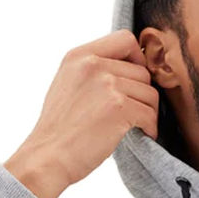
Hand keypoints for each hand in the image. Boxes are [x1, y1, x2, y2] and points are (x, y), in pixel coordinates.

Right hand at [22, 29, 160, 188]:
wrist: (48, 157)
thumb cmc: (60, 129)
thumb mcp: (68, 84)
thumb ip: (94, 70)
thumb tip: (131, 67)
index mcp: (79, 56)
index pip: (125, 39)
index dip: (138, 58)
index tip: (135, 79)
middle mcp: (93, 65)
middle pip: (142, 72)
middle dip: (143, 94)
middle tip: (135, 113)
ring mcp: (107, 84)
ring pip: (150, 93)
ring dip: (148, 112)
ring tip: (136, 125)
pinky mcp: (119, 107)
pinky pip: (150, 114)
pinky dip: (150, 128)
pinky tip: (142, 135)